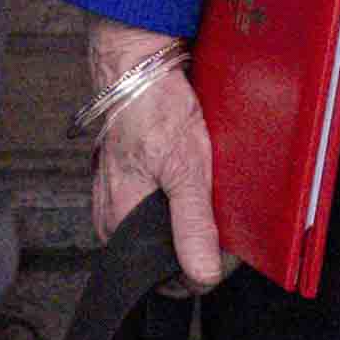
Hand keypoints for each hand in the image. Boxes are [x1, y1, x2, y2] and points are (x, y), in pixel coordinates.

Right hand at [80, 21, 227, 282]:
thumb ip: (192, 226)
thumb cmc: (152, 108)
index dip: (205, 263)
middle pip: (168, 254)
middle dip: (199, 238)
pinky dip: (180, 193)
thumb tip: (203, 275)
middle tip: (217, 201)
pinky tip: (189, 171)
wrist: (136, 62)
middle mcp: (113, 217)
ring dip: (191, 214)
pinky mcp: (128, 178)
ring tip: (202, 182)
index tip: (227, 241)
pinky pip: (160, 202)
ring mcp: (118, 197)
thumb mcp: (184, 168)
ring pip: (166, 228)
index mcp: (119, 224)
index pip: (169, 277)